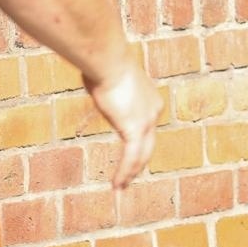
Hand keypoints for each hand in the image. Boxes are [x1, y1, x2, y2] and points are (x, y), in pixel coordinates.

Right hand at [86, 59, 161, 189]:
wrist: (108, 59)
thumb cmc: (103, 61)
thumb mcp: (108, 76)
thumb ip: (106, 84)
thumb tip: (93, 74)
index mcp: (151, 101)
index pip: (146, 128)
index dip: (139, 143)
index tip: (131, 153)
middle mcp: (154, 113)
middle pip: (149, 145)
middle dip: (139, 163)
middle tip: (131, 177)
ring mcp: (146, 122)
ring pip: (141, 156)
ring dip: (130, 173)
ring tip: (120, 187)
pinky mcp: (134, 130)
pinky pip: (130, 158)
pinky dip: (123, 173)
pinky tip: (116, 185)